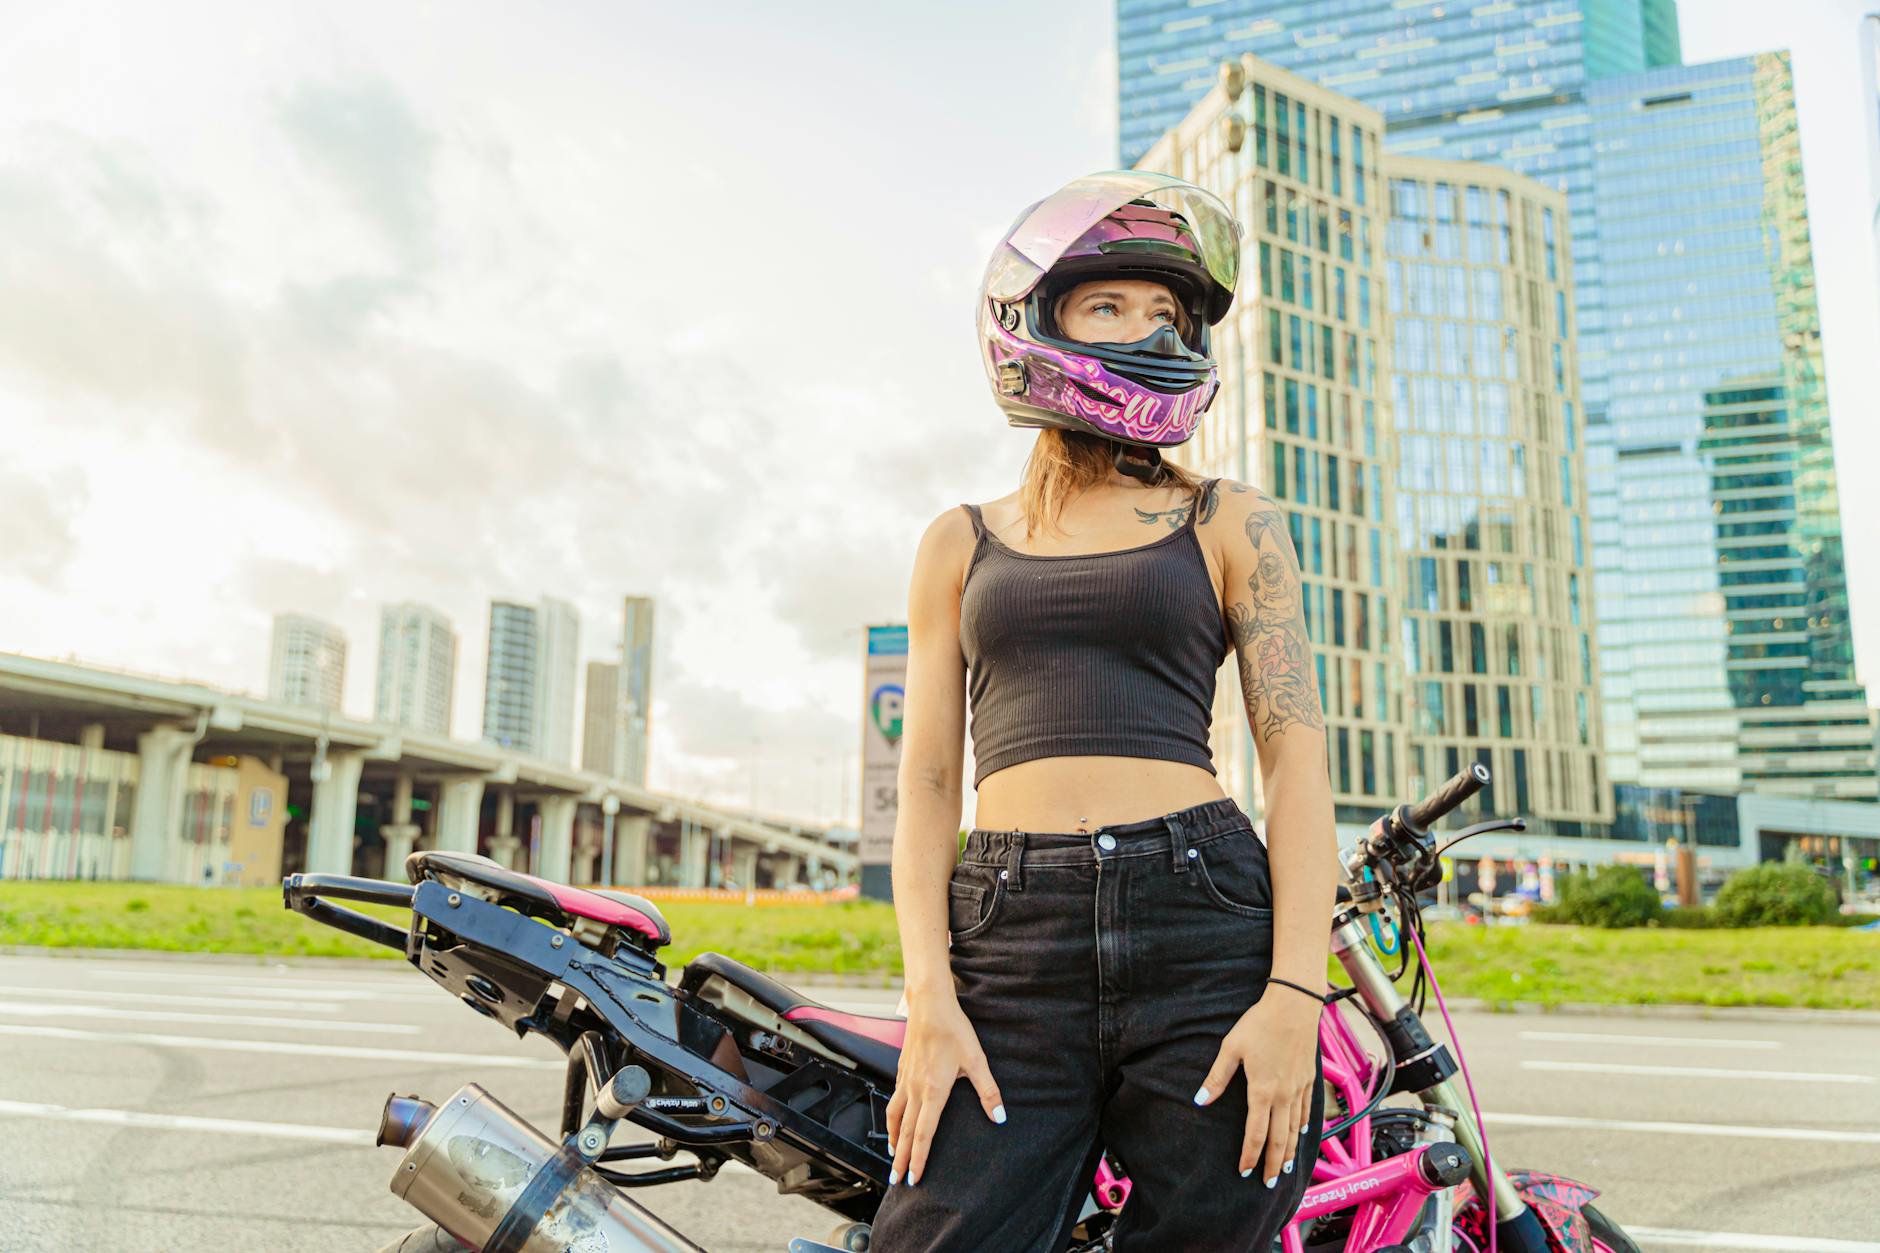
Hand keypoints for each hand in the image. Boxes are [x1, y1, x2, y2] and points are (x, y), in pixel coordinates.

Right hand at [885, 990, 1005, 1186]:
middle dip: (899, 1158)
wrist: (929, 1005)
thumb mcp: (976, 1060)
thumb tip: (999, 1118)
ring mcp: (905, 1079)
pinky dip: (892, 1116)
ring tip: (891, 1154)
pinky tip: (895, 1119)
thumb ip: (988, 1091)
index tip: (913, 1178)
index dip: (918, 1158)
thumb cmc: (954, 1030)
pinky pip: (894, 1100)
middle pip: (903, 1132)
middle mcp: (915, 1089)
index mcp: (933, 1092)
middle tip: (894, 1180)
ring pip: (894, 1116)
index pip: (923, 1134)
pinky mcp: (902, 1069)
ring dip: (892, 1138)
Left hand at [1193, 985, 1320, 1185]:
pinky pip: (1308, 1111)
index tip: (1243, 1170)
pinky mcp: (1309, 1079)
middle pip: (1280, 1139)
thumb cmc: (1260, 1023)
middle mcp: (1284, 1095)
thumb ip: (1217, 1077)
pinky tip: (1304, 1134)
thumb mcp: (1231, 1048)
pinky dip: (1305, 1127)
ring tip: (1286, 1169)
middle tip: (1269, 1183)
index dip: (1249, 1154)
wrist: (1295, 1005)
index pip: (1255, 1133)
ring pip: (1296, 1129)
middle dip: (1273, 1163)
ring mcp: (1299, 1088)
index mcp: (1262, 1091)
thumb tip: (1200, 1101)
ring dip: (1291, 1151)